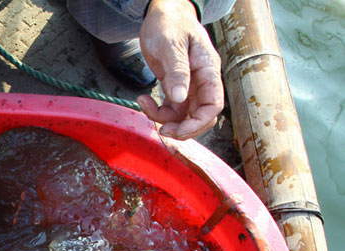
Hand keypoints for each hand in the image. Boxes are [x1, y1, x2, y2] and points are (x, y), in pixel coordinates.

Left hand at [137, 0, 223, 139]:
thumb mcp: (171, 44)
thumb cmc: (169, 23)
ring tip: (144, 106)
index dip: (198, 123)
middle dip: (182, 128)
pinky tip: (142, 100)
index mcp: (208, 69)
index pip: (214, 105)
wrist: (161, 13)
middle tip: (161, 130)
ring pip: (183, 114)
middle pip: (201, 115)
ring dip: (164, 119)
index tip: (177, 129)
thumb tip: (180, 97)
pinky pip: (170, 108)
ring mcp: (189, 85)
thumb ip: (177, 71)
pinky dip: (157, 110)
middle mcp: (201, 80)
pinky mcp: (175, 86)